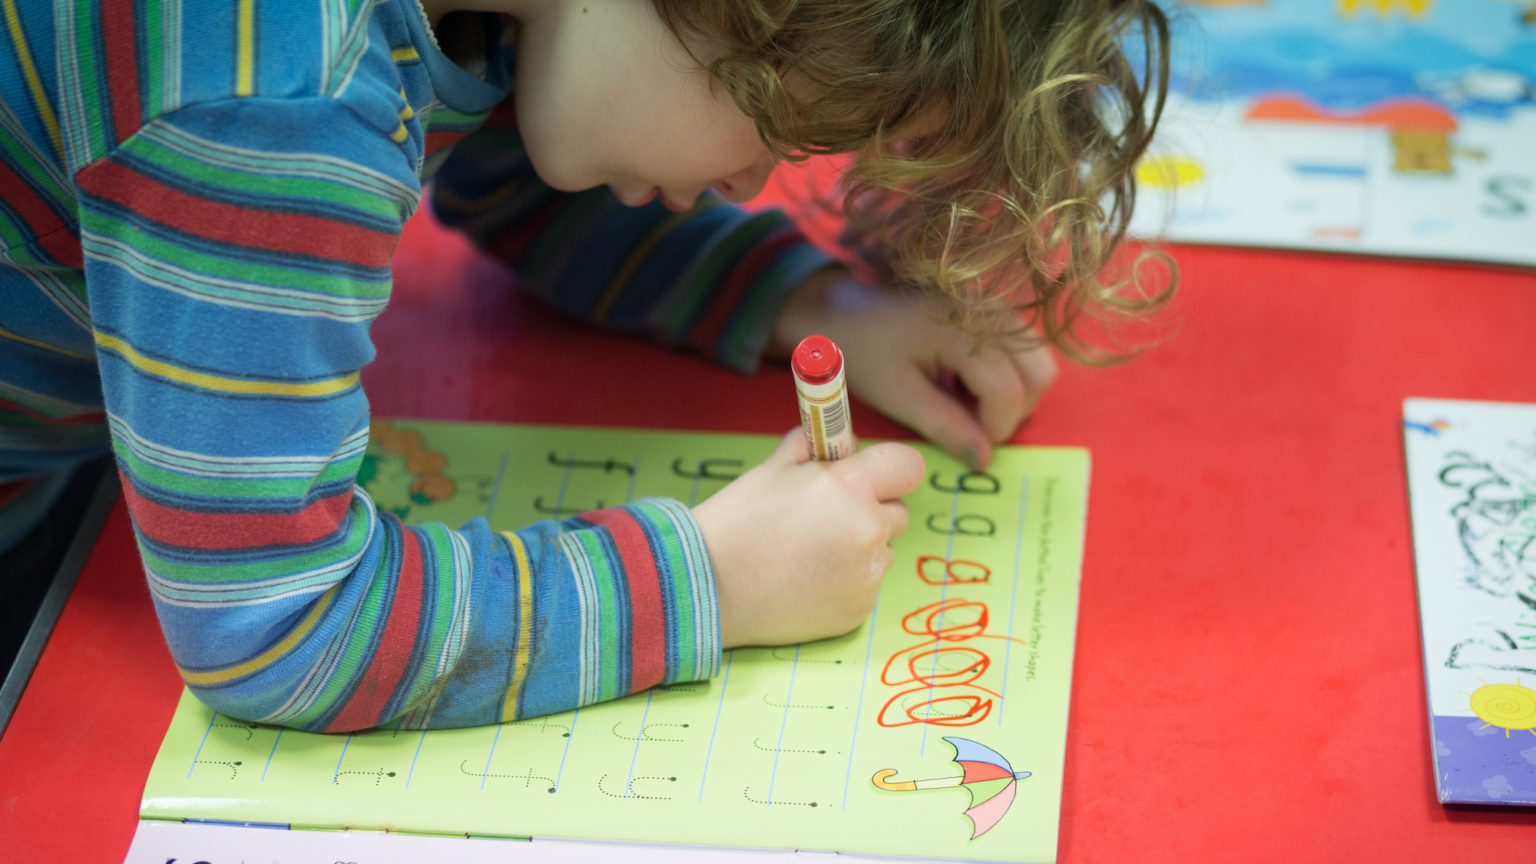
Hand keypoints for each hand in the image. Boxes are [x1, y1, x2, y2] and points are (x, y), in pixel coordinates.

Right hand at [694, 429, 924, 647]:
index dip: (891, 468)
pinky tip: (806, 580)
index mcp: (850, 488)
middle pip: (897, 512)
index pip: (908, 466)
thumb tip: (840, 440)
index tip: (875, 475)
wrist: (707, 584)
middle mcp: (868, 532)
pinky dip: (845, 581)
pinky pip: (865, 585)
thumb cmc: (737, 521)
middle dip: (870, 509)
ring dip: (860, 548)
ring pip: (882, 551)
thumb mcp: (774, 468)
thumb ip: (815, 448)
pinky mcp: (858, 611)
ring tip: (810, 554)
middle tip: (826, 517)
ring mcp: (866, 576)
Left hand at [771, 268, 1055, 469]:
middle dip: (1012, 413)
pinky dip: (1009, 374)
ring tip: (966, 404)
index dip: (994, 429)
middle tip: (970, 427)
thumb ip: (945, 426)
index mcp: (963, 331)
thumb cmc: (862, 349)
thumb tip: (984, 460)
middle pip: (1039, 375)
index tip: (965, 444)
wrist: (842, 307)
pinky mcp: (994, 308)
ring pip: (1038, 362)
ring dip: (1014, 394)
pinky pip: (1024, 349)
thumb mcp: (898, 395)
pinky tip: (967, 382)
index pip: (1008, 392)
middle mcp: (991, 311)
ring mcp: (997, 305)